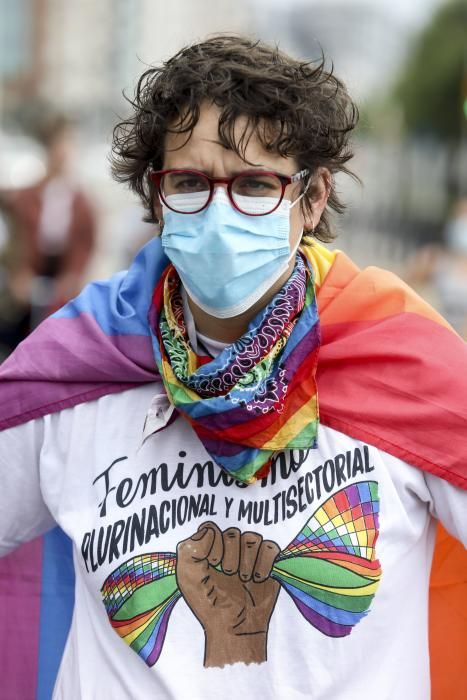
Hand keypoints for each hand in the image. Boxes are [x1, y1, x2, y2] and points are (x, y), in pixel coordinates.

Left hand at [176, 521, 279, 666]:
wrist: (234, 627)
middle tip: (228, 575)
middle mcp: (229, 546)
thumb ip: (190, 549)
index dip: (213, 545)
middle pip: (233, 532)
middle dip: (230, 557)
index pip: (212, 527)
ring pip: (252, 538)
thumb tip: (210, 530)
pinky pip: (270, 547)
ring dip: (246, 562)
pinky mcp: (268, 562)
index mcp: (208, 546)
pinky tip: (257, 579)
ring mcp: (249, 553)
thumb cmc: (208, 603)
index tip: (211, 565)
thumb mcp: (188, 577)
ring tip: (242, 580)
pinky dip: (264, 564)